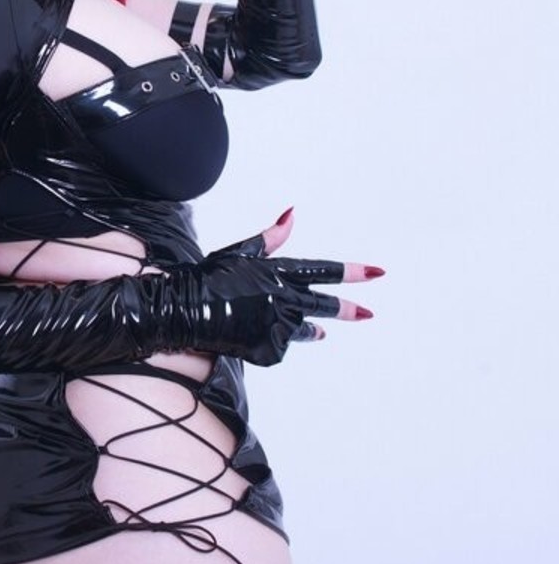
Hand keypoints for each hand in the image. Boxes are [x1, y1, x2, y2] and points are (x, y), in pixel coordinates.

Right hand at [194, 206, 382, 364]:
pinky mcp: (270, 349)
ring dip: (299, 327)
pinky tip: (247, 333)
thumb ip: (271, 238)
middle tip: (367, 313)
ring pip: (301, 329)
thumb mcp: (241, 253)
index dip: (352, 272)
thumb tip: (292, 214)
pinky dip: (267, 341)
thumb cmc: (210, 276)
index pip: (323, 271)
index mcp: (279, 272)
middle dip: (348, 309)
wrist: (185, 309)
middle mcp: (284, 298)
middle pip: (324, 305)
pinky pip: (278, 346)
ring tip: (285, 325)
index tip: (378, 272)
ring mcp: (278, 325)